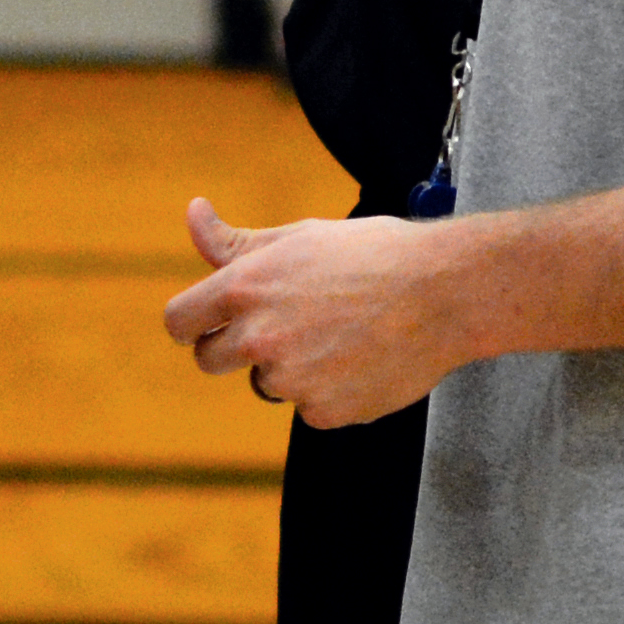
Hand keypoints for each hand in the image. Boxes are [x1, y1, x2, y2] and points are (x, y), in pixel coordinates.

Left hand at [161, 197, 475, 428]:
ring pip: (266, 383)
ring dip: (290, 368)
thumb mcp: (298, 237)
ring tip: (340, 334)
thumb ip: (234, 241)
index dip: (192, 323)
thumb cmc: (373, 254)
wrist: (445, 292)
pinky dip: (329, 392)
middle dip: (232, 348)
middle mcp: (258, 338)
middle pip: (209, 360)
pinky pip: (308, 408)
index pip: (179, 322)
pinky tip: (361, 360)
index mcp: (244, 289)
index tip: (208, 324)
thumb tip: (193, 212)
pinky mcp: (323, 412)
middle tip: (283, 327)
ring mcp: (290, 380)